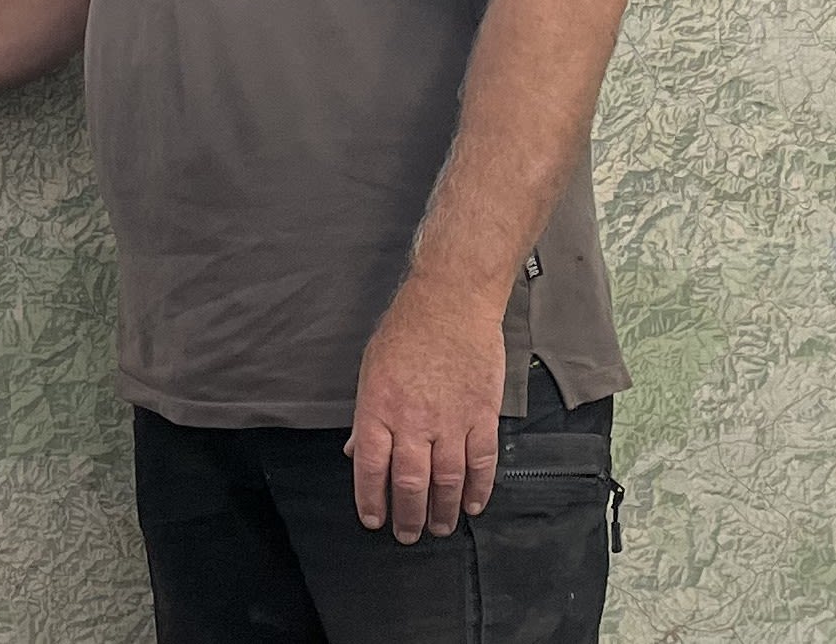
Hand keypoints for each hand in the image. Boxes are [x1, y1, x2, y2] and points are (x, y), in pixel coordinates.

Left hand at [344, 284, 507, 543]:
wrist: (451, 301)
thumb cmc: (406, 330)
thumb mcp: (371, 370)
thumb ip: (365, 417)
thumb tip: (353, 451)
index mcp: (379, 409)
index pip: (369, 468)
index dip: (371, 500)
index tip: (374, 520)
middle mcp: (412, 421)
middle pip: (409, 483)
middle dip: (408, 516)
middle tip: (408, 534)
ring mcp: (450, 420)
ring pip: (447, 480)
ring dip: (444, 510)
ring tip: (441, 527)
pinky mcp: (482, 414)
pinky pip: (482, 461)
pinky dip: (479, 488)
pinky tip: (474, 503)